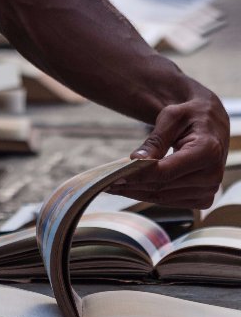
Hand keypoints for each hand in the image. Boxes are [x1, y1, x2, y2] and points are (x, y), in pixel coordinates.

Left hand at [109, 92, 229, 208]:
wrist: (210, 125)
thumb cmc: (189, 116)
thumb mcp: (171, 117)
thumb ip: (155, 140)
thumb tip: (136, 160)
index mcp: (207, 151)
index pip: (164, 172)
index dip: (137, 176)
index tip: (114, 176)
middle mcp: (212, 175)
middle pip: (160, 187)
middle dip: (130, 186)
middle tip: (105, 183)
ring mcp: (208, 190)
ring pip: (161, 197)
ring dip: (134, 193)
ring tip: (112, 187)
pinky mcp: (201, 199)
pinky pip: (167, 200)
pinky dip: (146, 194)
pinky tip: (129, 189)